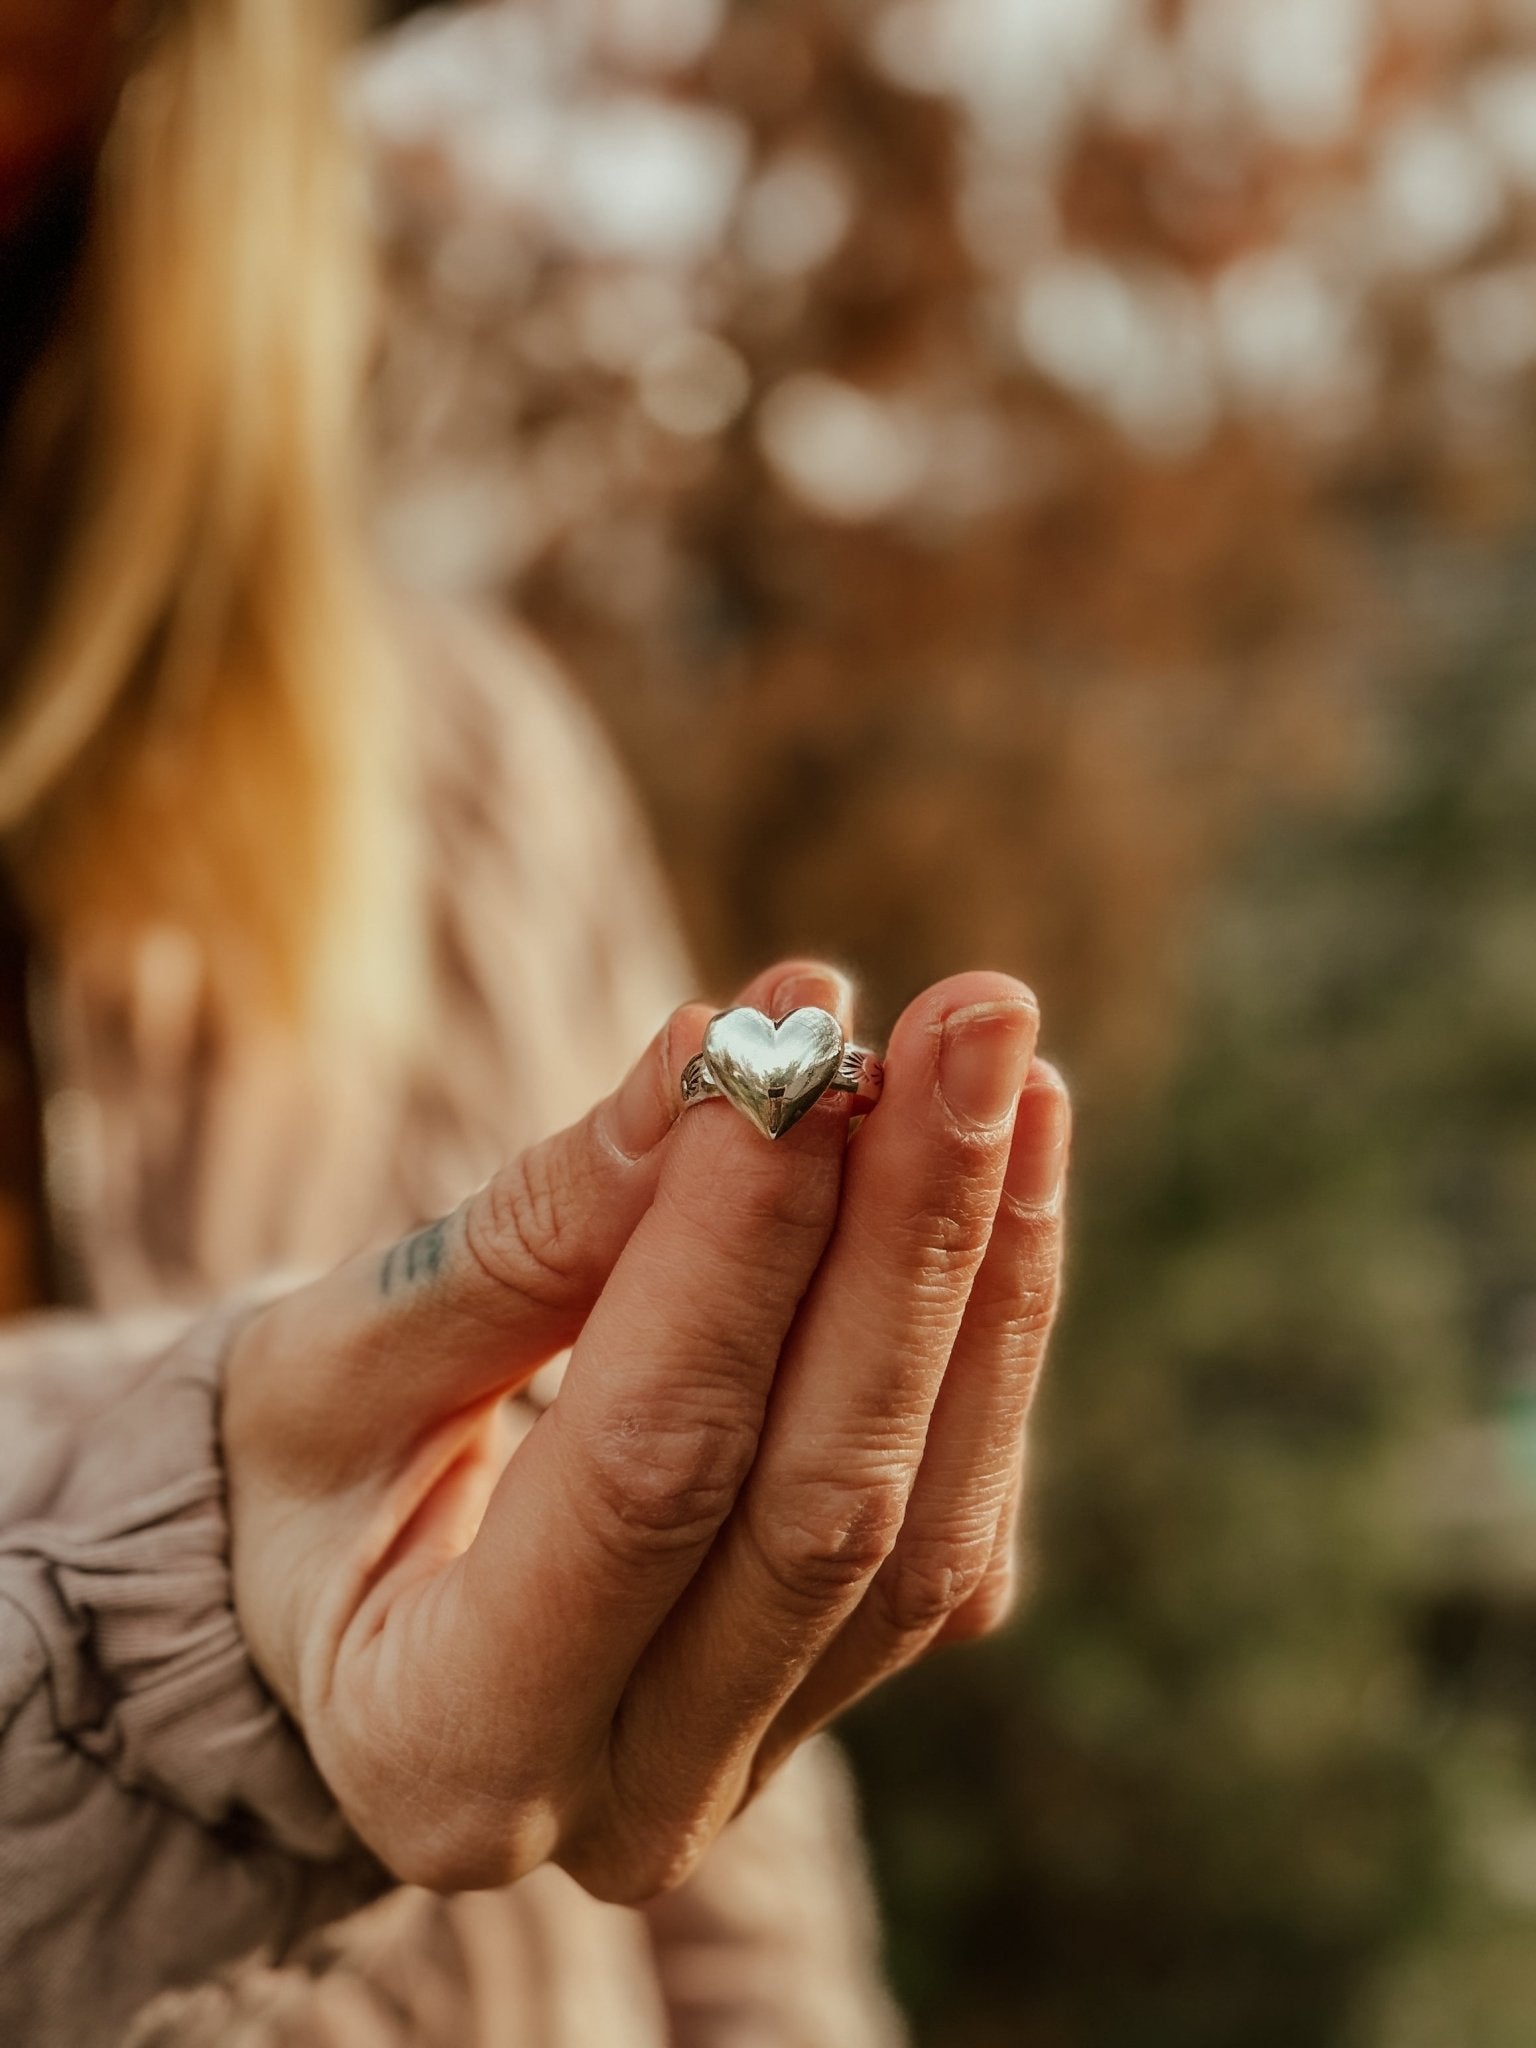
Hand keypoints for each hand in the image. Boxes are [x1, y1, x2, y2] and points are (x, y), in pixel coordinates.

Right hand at [223, 957, 1069, 1899]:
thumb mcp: (336, 1363)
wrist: (348, 1611)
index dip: (736, 1245)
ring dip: (982, 1267)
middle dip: (908, 1237)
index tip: (793, 1039)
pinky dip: (996, 1324)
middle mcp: (634, 1794)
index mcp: (454, 1740)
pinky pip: (964, 1509)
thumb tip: (710, 1062)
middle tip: (970, 1018)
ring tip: (1002, 1062)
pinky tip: (1013, 1159)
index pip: (647, 1469)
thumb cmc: (311, 1479)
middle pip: (826, 1499)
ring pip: (931, 1517)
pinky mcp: (847, 1682)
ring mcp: (762, 1755)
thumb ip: (523, 1240)